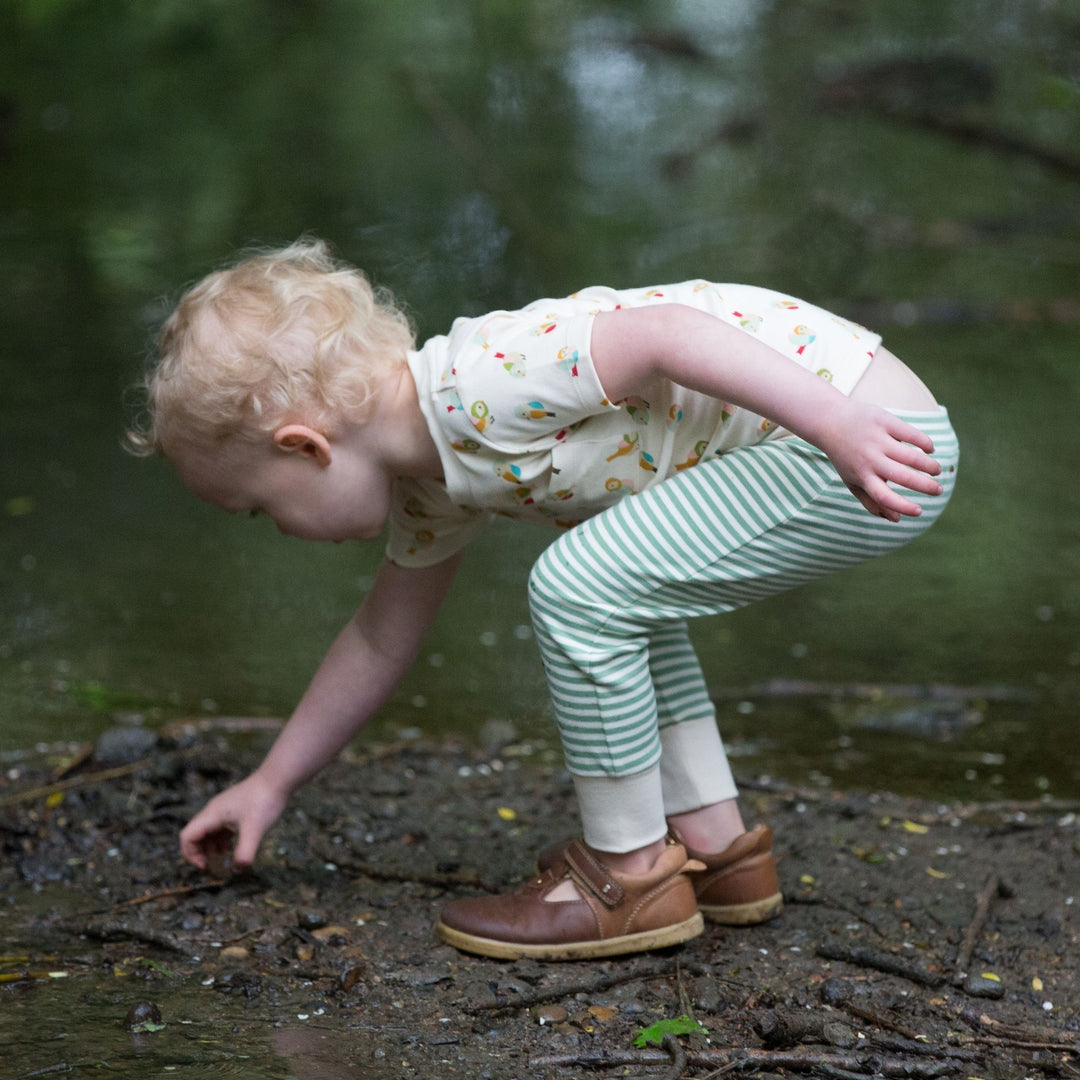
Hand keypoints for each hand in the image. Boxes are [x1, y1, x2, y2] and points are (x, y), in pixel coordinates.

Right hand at [179, 770, 287, 873]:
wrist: (278, 779)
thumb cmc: (264, 801)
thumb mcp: (254, 830)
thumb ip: (245, 852)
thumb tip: (237, 871)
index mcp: (212, 814)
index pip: (187, 836)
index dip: (190, 854)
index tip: (205, 866)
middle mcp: (214, 811)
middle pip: (196, 835)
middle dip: (200, 852)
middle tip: (213, 866)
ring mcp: (224, 809)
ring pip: (209, 831)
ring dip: (212, 847)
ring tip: (224, 857)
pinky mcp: (235, 809)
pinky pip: (221, 827)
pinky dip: (223, 839)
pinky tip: (234, 846)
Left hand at [820, 401, 942, 521]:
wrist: (831, 422)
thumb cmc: (847, 458)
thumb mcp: (853, 481)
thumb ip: (872, 502)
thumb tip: (897, 520)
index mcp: (863, 476)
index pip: (884, 497)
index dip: (903, 507)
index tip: (919, 511)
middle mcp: (870, 459)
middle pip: (903, 477)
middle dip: (926, 486)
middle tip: (938, 490)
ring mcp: (877, 440)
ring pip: (911, 456)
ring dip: (929, 466)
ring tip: (936, 470)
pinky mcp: (884, 421)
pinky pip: (911, 433)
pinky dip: (925, 443)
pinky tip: (930, 449)